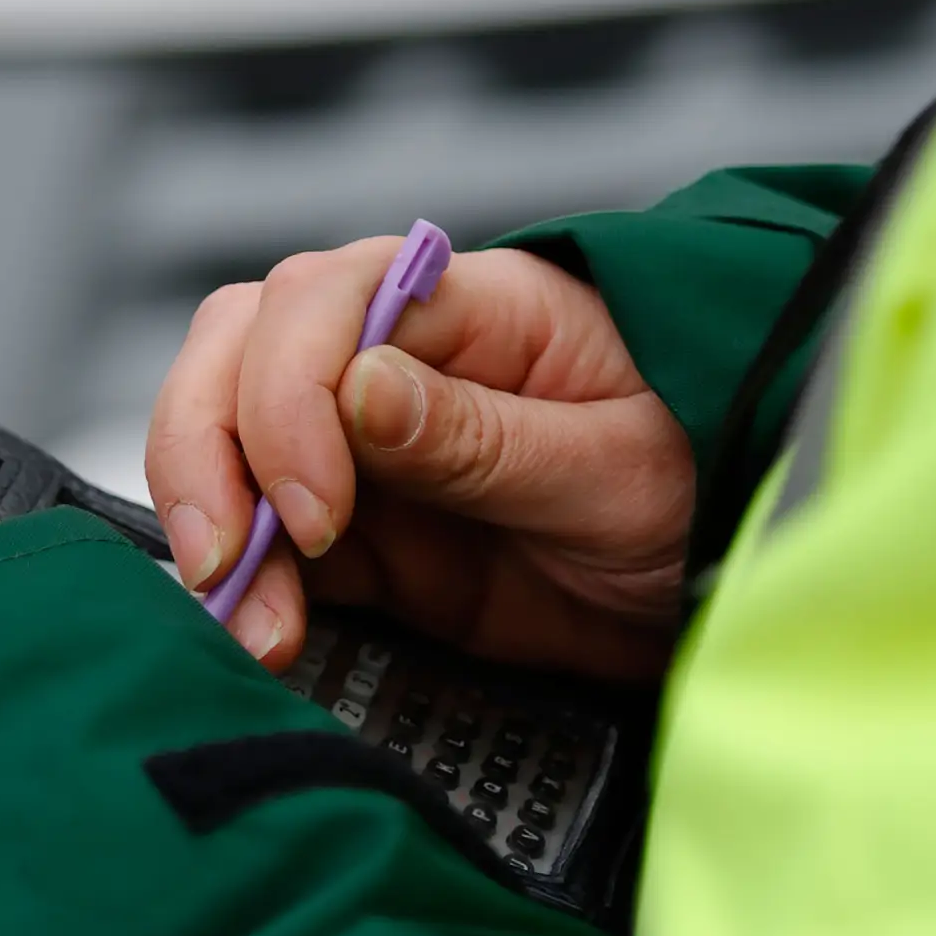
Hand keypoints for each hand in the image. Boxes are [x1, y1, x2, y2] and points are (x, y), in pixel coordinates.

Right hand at [144, 236, 691, 681]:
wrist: (725, 589)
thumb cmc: (698, 486)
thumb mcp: (614, 467)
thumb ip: (484, 434)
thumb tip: (358, 385)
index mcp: (470, 305)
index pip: (324, 299)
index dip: (289, 396)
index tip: (319, 513)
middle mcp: (396, 354)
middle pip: (239, 346)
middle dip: (210, 448)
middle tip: (236, 560)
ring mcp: (361, 441)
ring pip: (223, 433)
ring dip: (212, 522)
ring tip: (254, 625)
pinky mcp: (352, 531)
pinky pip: (256, 537)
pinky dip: (236, 585)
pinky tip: (260, 635)